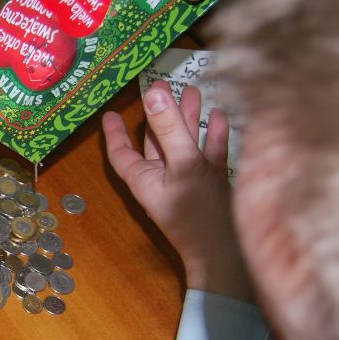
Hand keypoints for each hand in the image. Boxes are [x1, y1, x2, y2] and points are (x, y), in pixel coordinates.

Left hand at [104, 82, 252, 301]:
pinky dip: (212, 137)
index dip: (115, 132)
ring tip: (194, 91)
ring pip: (184, 144)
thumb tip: (153, 95)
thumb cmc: (200, 214)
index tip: (109, 114)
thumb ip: (170, 129)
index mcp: (145, 179)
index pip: (122, 152)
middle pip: (156, 142)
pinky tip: (220, 116)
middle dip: (160, 114)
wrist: (228, 254)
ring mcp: (188, 182)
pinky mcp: (210, 185)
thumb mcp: (184, 166)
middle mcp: (162, 179)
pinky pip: (208, 155)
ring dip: (188, 119)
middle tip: (164, 85)